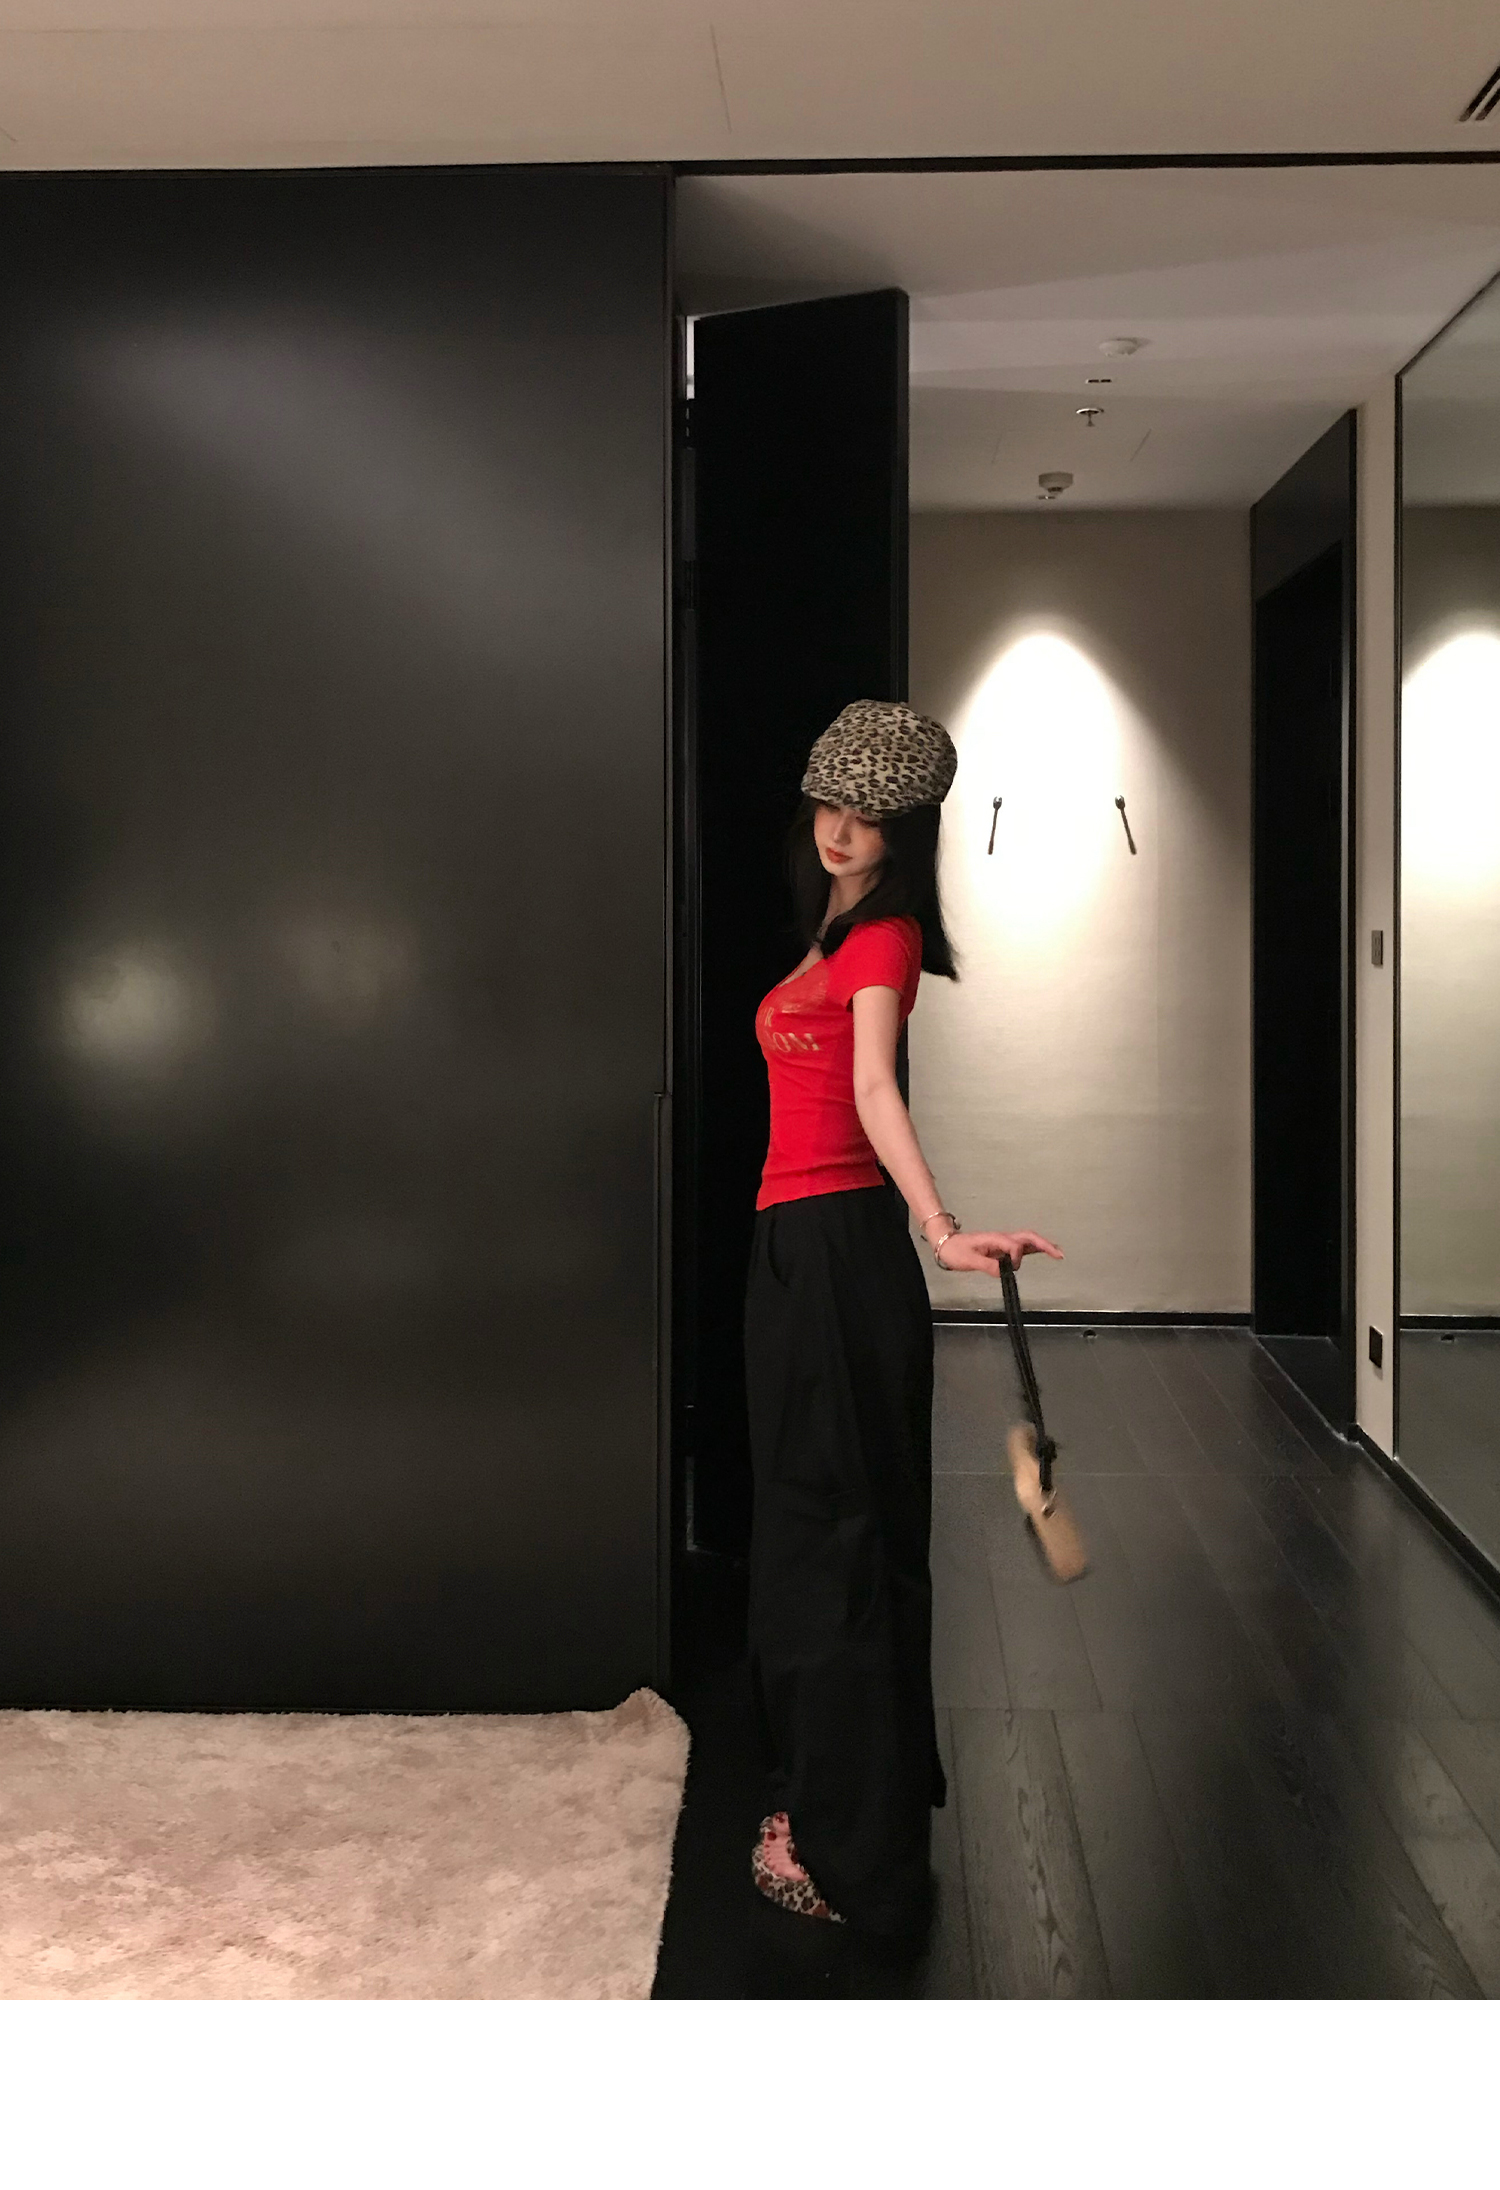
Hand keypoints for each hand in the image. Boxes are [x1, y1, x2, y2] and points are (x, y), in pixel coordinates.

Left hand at [935, 1229, 1063, 1276]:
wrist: (946, 1244)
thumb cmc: (955, 1251)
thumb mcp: (967, 1260)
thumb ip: (986, 1265)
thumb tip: (1003, 1271)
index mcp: (995, 1239)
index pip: (1014, 1246)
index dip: (1016, 1257)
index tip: (1009, 1268)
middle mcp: (1002, 1239)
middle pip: (1028, 1237)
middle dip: (1044, 1244)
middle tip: (1059, 1254)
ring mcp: (1003, 1242)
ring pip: (1028, 1240)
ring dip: (1043, 1245)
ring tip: (1057, 1254)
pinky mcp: (1002, 1248)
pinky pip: (1022, 1246)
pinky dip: (1035, 1248)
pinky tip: (1042, 1252)